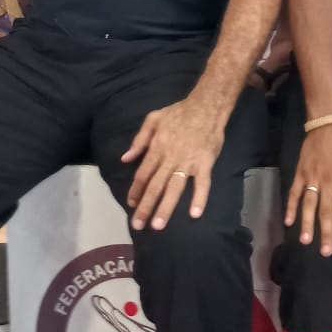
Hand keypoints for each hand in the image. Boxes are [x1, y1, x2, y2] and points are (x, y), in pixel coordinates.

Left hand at [123, 97, 224, 230]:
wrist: (206, 106)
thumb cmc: (179, 113)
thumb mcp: (153, 119)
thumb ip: (139, 140)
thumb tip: (125, 159)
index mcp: (157, 147)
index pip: (143, 174)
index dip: (136, 191)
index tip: (131, 205)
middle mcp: (170, 158)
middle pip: (155, 185)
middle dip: (146, 206)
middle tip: (138, 226)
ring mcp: (188, 162)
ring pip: (174, 188)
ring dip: (166, 207)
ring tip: (158, 225)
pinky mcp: (205, 163)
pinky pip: (202, 183)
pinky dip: (199, 198)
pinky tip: (195, 214)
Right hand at [285, 125, 331, 256]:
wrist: (329, 124)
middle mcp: (328, 182)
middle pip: (327, 212)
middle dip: (327, 233)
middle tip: (326, 252)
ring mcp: (312, 177)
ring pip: (309, 204)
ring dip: (307, 223)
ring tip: (306, 241)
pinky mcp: (301, 172)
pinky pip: (294, 192)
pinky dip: (290, 206)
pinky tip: (288, 221)